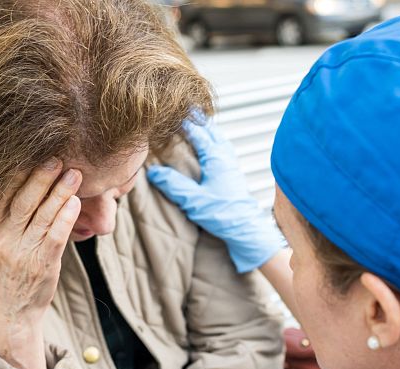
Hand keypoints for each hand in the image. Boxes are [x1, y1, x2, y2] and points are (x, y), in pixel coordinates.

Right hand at [0, 158, 81, 368]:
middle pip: (22, 199)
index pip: (0, 192)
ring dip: (60, 192)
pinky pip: (55, 235)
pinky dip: (66, 217)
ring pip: (43, 215)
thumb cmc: (6, 268)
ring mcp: (21, 251)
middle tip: (57, 156)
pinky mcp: (42, 264)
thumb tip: (26, 177)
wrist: (9, 312)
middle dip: (40, 176)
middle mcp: (1, 237)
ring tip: (75, 173)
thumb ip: (3, 212)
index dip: (16, 170)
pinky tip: (75, 202)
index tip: (32, 150)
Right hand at [147, 117, 283, 272]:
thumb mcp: (193, 200)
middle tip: (186, 109)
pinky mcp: (233, 175)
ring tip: (197, 124)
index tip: (173, 112)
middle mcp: (226, 157)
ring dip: (208, 130)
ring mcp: (231, 165)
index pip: (198, 132)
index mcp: (216, 158)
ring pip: (219, 139)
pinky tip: (210, 149)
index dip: (185, 122)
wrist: (246, 230)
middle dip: (198, 119)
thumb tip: (154, 171)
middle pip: (211, 131)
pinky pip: (223, 149)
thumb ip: (173, 184)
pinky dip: (214, 142)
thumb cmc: (223, 215)